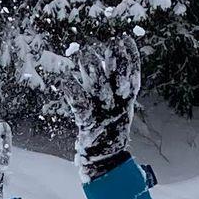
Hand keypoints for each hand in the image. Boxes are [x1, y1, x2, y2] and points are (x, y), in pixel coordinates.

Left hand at [39, 34, 140, 177]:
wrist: (105, 160)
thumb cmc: (108, 128)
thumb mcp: (117, 105)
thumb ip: (111, 82)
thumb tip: (106, 54)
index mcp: (126, 102)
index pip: (132, 76)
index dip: (131, 57)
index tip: (124, 38)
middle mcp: (118, 107)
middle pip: (118, 80)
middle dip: (114, 60)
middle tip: (108, 42)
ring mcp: (103, 116)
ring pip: (99, 89)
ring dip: (92, 71)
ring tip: (85, 54)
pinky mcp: (88, 124)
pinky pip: (80, 106)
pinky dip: (73, 92)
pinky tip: (65, 80)